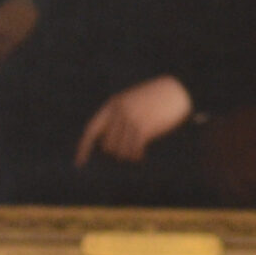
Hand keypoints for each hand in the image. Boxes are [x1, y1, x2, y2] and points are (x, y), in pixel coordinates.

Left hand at [74, 75, 192, 165]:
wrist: (176, 91)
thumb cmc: (156, 99)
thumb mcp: (132, 103)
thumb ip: (119, 119)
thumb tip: (109, 146)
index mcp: (112, 105)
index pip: (92, 130)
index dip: (84, 147)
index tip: (79, 163)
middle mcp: (118, 112)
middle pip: (108, 146)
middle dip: (116, 153)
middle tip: (129, 152)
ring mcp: (130, 119)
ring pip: (120, 151)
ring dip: (128, 156)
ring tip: (137, 153)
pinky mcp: (144, 127)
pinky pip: (134, 150)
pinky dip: (137, 156)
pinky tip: (142, 154)